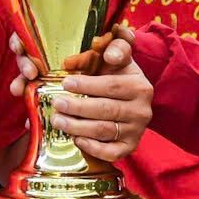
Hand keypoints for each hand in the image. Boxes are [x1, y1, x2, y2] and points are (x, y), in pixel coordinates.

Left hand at [4, 26, 152, 163]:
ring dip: (78, 127)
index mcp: (139, 86)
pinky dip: (92, 148)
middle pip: (106, 110)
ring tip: (58, 120)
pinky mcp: (130, 147)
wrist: (132, 101)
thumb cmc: (117, 76)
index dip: (87, 85)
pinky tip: (76, 139)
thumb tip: (108, 52)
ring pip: (104, 131)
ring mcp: (137, 131)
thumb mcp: (119, 58)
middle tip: (56, 103)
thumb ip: (116, 46)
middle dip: (77, 107)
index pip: (111, 86)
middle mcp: (142, 110)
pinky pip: (111, 152)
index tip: (66, 82)